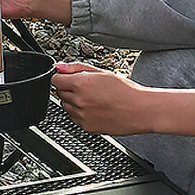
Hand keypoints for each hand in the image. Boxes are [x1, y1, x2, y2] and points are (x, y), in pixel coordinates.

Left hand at [53, 62, 194, 136]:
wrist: (138, 110)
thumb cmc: (125, 91)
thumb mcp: (102, 72)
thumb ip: (77, 68)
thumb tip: (60, 67)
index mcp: (81, 84)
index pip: (56, 80)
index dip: (62, 77)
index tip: (67, 77)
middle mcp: (78, 101)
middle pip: (60, 93)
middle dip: (69, 88)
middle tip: (86, 87)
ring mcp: (81, 116)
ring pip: (66, 106)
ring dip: (74, 101)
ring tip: (93, 98)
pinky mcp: (86, 127)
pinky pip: (74, 118)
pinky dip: (80, 113)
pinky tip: (95, 108)